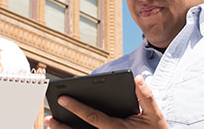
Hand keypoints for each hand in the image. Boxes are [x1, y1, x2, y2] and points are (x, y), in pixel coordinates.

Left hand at [44, 76, 167, 128]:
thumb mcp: (155, 114)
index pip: (93, 116)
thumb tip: (137, 79)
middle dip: (63, 126)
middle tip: (48, 118)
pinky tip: (66, 127)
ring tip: (52, 124)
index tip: (62, 98)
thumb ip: (146, 97)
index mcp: (117, 127)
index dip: (77, 107)